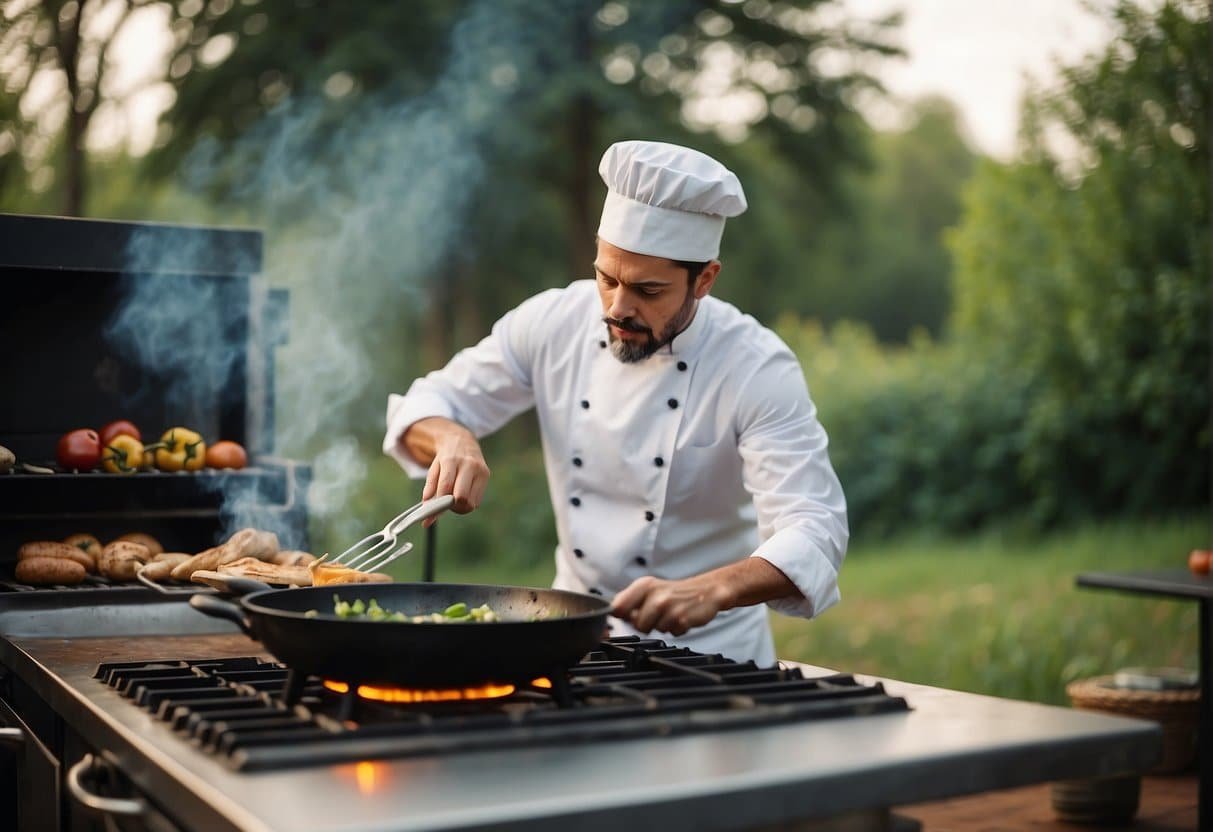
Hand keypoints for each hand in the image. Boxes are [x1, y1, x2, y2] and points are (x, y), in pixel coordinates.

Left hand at [410, 422, 489, 524]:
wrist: (462, 442)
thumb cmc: (445, 459)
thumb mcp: (434, 469)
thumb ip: (429, 488)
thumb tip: (426, 510)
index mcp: (451, 460)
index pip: (446, 486)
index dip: (438, 503)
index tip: (431, 514)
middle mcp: (468, 464)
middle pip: (462, 496)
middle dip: (452, 506)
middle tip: (446, 506)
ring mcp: (480, 469)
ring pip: (471, 501)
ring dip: (461, 507)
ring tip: (454, 500)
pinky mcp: (486, 474)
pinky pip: (478, 500)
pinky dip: (469, 503)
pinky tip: (464, 495)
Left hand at [610, 574, 728, 636]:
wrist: (708, 591)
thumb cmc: (676, 592)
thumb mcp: (650, 589)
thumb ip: (630, 601)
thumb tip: (614, 613)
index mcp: (644, 585)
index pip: (618, 607)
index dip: (621, 616)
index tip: (629, 616)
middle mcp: (655, 594)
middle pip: (636, 624)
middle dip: (646, 624)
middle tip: (658, 614)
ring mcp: (668, 607)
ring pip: (653, 630)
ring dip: (663, 626)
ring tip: (672, 614)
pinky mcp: (682, 619)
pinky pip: (672, 633)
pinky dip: (677, 629)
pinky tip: (682, 618)